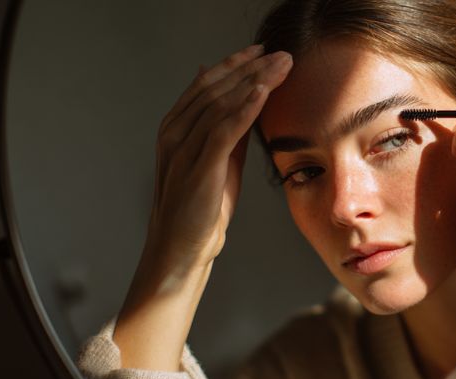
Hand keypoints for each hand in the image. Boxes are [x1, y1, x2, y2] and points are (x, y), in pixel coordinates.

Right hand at [144, 44, 292, 283]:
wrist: (182, 250)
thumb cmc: (201, 208)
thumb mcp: (216, 162)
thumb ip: (225, 130)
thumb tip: (240, 100)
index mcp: (174, 129)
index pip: (206, 85)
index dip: (234, 65)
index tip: (262, 51)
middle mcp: (174, 134)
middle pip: (215, 89)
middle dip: (250, 68)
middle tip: (282, 54)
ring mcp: (183, 151)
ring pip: (220, 104)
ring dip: (254, 82)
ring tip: (281, 67)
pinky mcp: (198, 169)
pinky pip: (223, 131)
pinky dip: (244, 110)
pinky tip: (263, 93)